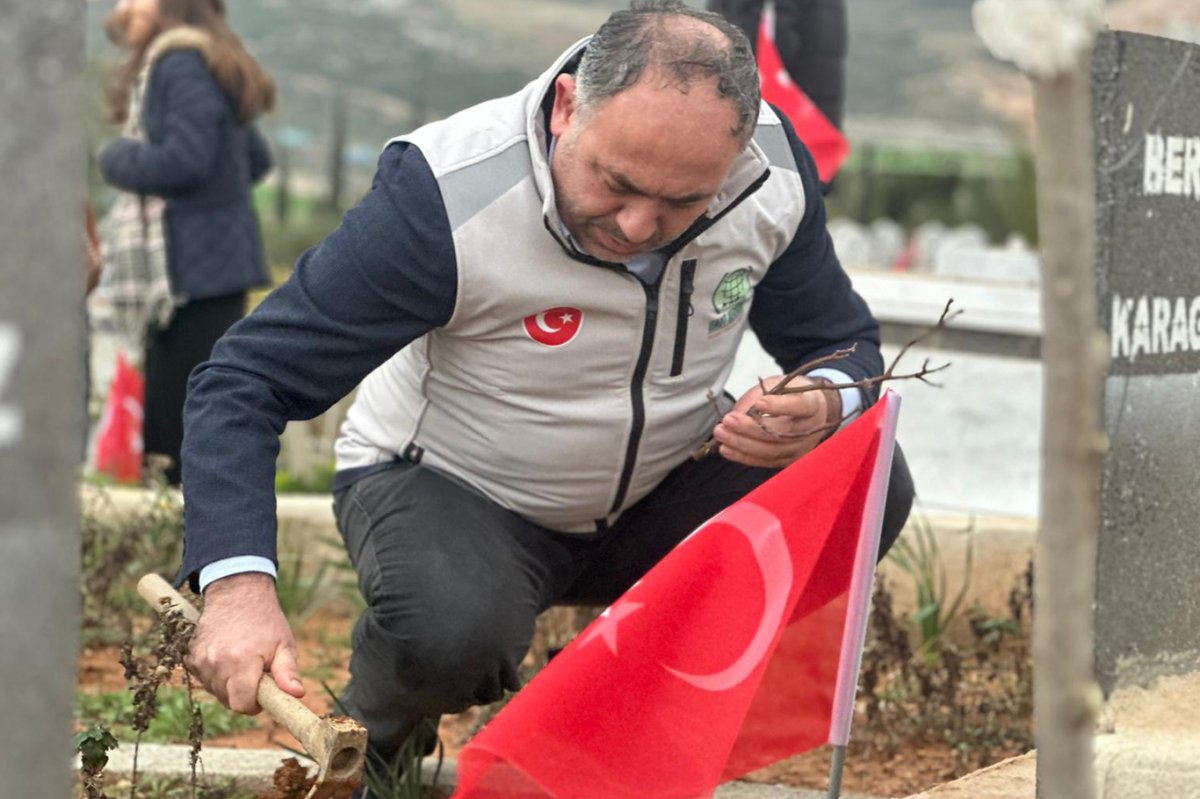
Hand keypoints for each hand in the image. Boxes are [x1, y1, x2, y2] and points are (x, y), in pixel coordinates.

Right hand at [187, 573, 303, 714]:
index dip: (254, 705)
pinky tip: (226, 657)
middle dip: (243, 694)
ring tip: (242, 661)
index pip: (241, 704)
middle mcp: (216, 663)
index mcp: (242, 661)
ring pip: (215, 691)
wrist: (237, 594)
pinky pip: (204, 679)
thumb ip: (288, 672)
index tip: (262, 694)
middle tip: (255, 673)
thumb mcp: (284, 644)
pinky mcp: (190, 657)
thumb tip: (297, 694)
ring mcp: (200, 660)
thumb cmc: (265, 621)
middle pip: (228, 700)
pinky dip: (215, 675)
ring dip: (229, 685)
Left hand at [712, 375, 842, 467]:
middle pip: (780, 433)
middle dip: (750, 428)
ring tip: (721, 434)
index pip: (798, 406)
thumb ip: (758, 394)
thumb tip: (736, 414)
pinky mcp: (789, 461)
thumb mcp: (778, 384)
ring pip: (770, 451)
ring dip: (742, 444)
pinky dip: (743, 456)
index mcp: (812, 405)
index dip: (779, 406)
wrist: (813, 414)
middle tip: (727, 420)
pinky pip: (765, 462)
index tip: (760, 403)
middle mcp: (810, 429)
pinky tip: (726, 449)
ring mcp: (801, 449)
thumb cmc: (791, 394)